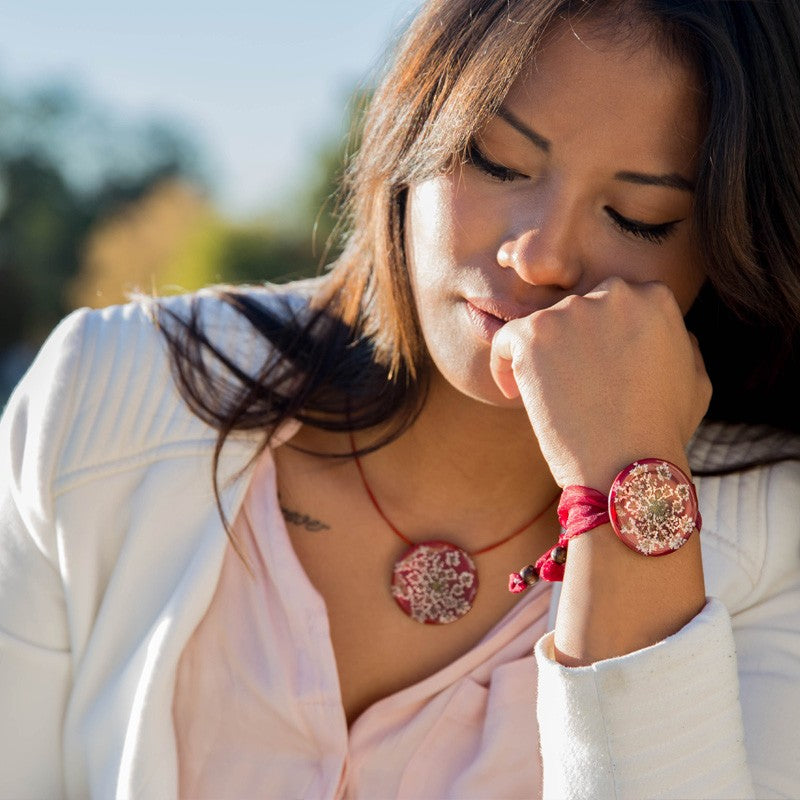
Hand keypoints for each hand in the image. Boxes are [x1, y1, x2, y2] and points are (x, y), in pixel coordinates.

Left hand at [489, 277, 710, 489]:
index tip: (595, 368)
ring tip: (547, 396)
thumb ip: (682, 343)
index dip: (603, 336)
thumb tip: (669, 331)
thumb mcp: (696, 381)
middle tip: (569, 383)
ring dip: (541, 356)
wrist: (626, 464)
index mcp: (655, 297)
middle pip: (579, 308)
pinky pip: (506, 339)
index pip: (617, 302)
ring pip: (544, 325)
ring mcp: (572, 310)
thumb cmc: (661, 431)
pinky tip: (515, 391)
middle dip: (572, 342)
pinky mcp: (534, 333)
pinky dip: (504, 363)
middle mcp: (614, 293)